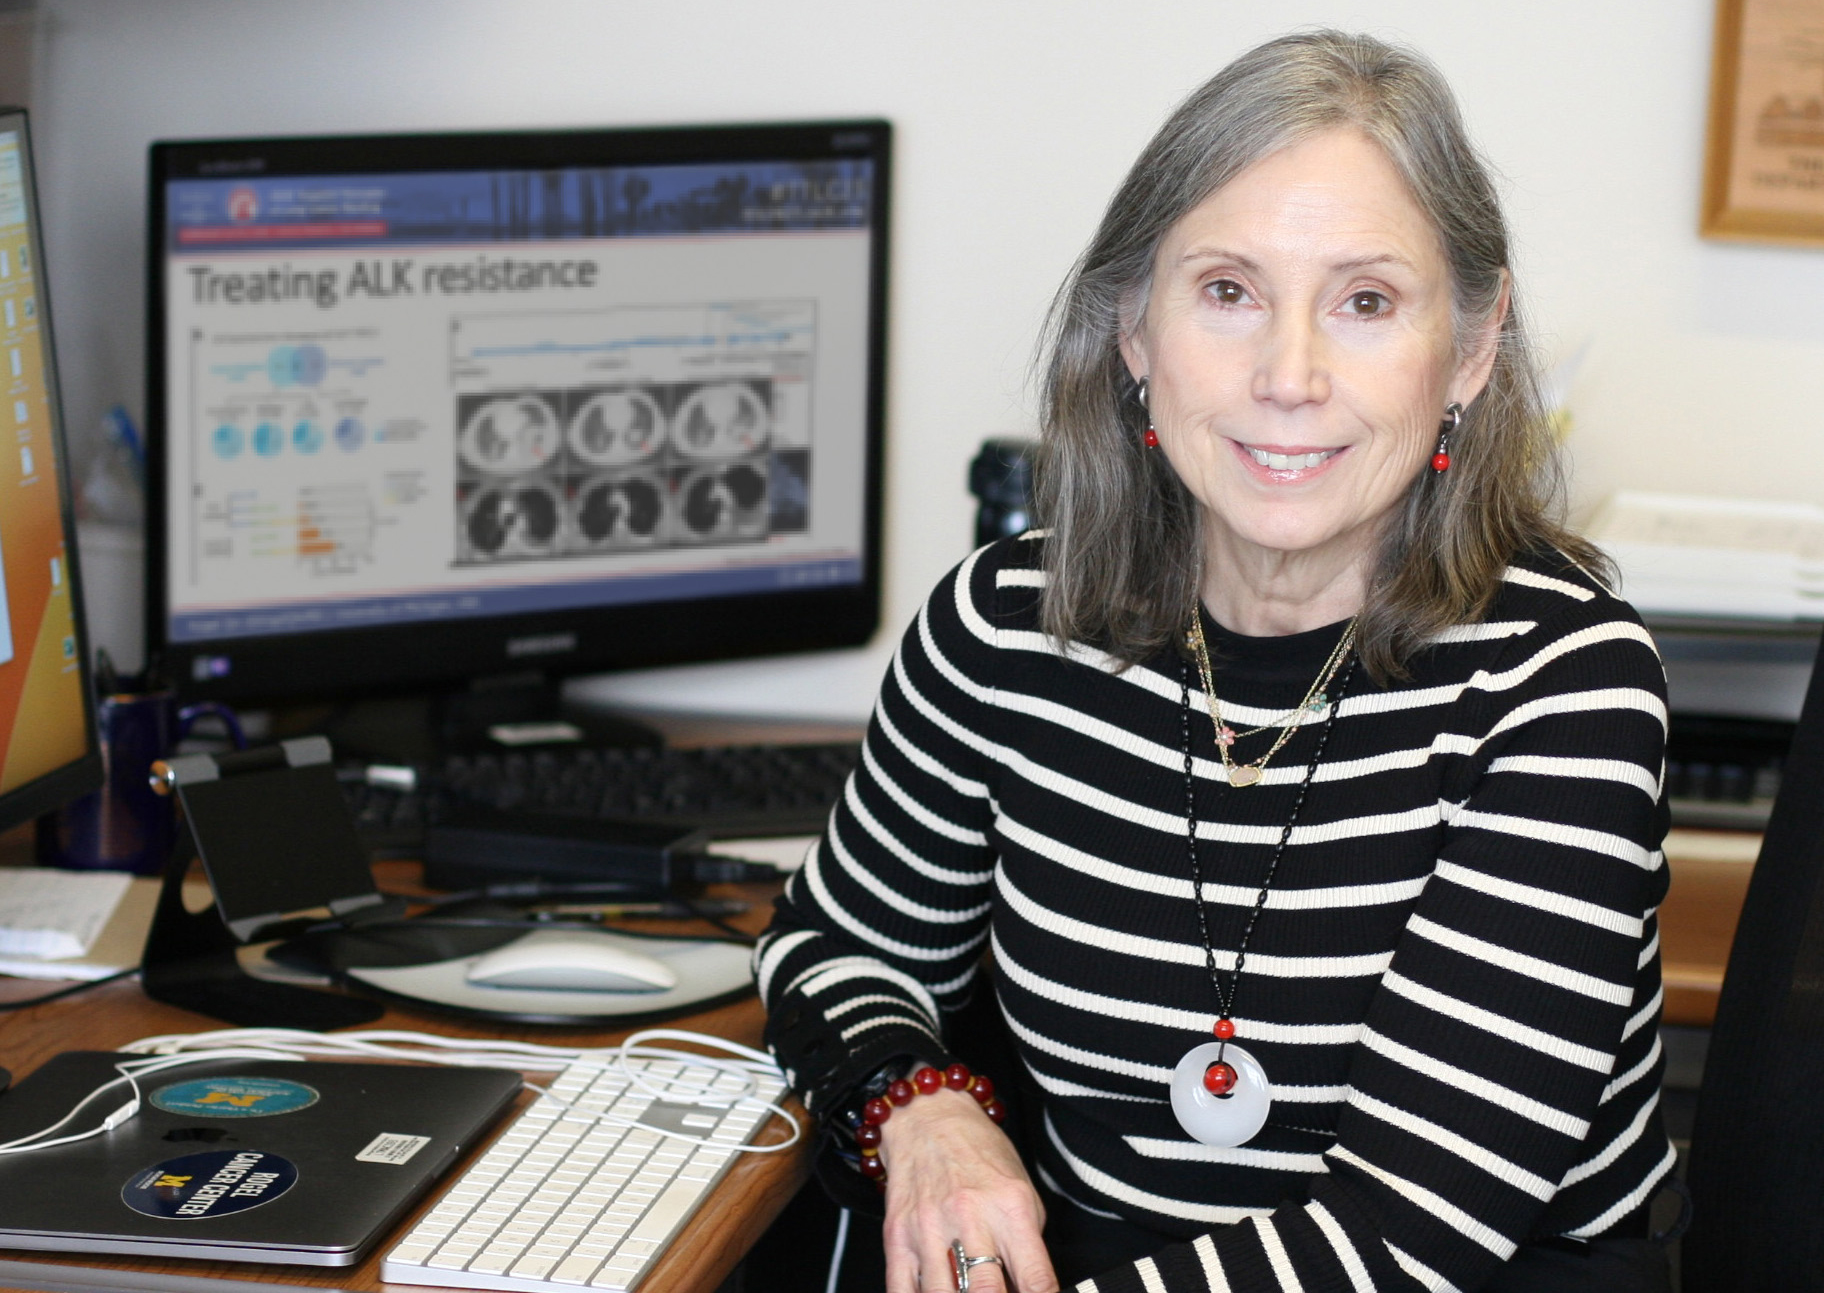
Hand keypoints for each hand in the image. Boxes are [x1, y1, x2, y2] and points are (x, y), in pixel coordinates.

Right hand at [879, 1087, 1057, 1292]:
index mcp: (1010, 1207)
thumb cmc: (980, 1155)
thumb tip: (1027, 1292)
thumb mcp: (1023, 1194)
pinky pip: (901, 1290)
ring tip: (967, 1292)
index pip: (1035, 1279)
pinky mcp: (896, 1236)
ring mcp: (928, 1228)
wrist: (929, 1119)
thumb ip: (1028, 1248)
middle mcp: (969, 1217)